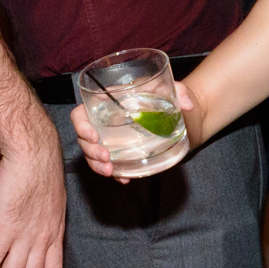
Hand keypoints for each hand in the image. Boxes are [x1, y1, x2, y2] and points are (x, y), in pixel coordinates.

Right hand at [73, 82, 196, 183]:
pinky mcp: (121, 152)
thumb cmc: (169, 95)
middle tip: (106, 158)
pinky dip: (116, 173)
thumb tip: (187, 104)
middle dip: (90, 151)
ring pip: (92, 154)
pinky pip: (110, 164)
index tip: (93, 136)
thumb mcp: (172, 89)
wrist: (180, 114)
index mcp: (107, 102)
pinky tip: (124, 178)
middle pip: (84, 138)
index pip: (81, 114)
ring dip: (97, 165)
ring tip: (110, 172)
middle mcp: (104, 121)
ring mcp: (111, 138)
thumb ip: (180, 92)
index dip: (81, 126)